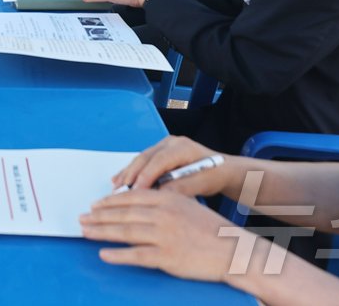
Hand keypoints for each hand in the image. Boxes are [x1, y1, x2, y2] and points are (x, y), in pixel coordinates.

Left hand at [80, 188, 249, 284]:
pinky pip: (136, 255)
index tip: (95, 204)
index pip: (130, 198)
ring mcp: (164, 236)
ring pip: (124, 232)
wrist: (231, 250)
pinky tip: (103, 254)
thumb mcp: (186, 204)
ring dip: (101, 231)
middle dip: (99, 216)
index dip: (109, 202)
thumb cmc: (210, 228)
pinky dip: (117, 255)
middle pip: (123, 214)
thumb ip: (161, 201)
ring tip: (84, 231)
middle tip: (82, 217)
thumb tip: (136, 200)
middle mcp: (162, 214)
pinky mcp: (166, 257)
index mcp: (166, 198)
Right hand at [113, 135, 238, 193]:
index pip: (159, 160)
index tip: (135, 192)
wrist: (223, 169)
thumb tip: (160, 194)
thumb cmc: (215, 176)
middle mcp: (170, 142)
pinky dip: (131, 172)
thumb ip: (182, 188)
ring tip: (115, 189)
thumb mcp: (202, 183)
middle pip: (145, 157)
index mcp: (182, 147)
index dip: (145, 176)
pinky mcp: (160, 152)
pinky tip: (119, 181)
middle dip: (131, 175)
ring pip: (140, 159)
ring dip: (127, 174)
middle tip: (118, 192)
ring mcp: (164, 145)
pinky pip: (142, 161)